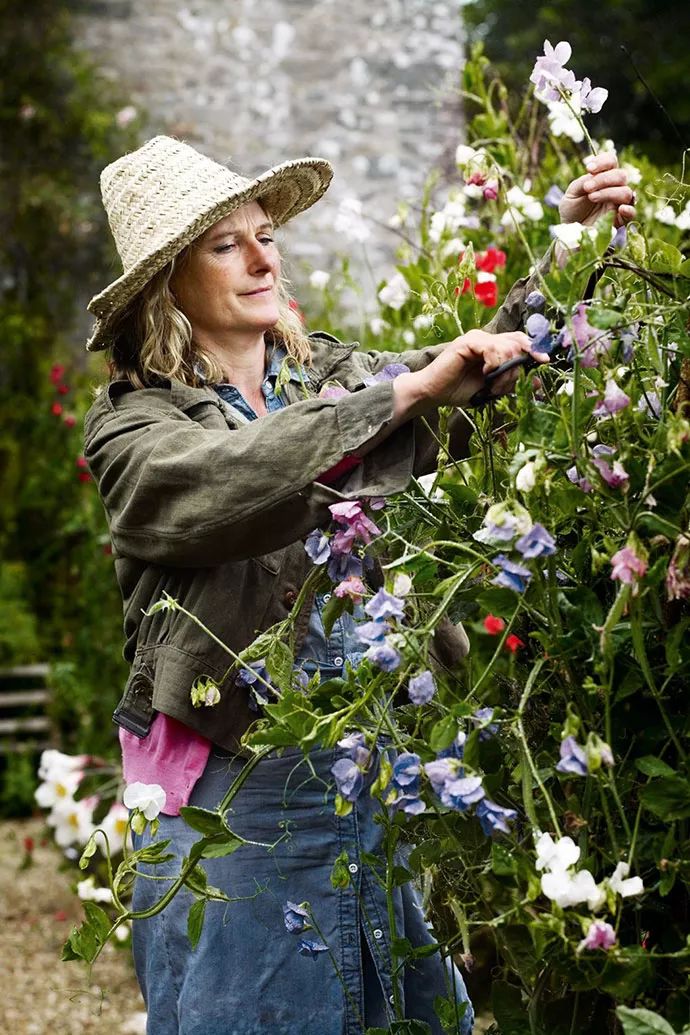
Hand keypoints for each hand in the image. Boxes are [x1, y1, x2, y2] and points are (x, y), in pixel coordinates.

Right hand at [397, 330, 549, 413]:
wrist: (433, 393)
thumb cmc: (459, 390)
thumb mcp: (492, 388)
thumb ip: (511, 382)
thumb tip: (536, 383)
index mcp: (493, 347)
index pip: (520, 339)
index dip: (535, 348)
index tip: (545, 361)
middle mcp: (486, 338)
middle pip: (518, 340)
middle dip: (519, 363)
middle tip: (507, 383)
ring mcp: (476, 338)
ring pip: (507, 346)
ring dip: (505, 369)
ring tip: (493, 383)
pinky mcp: (467, 342)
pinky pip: (492, 347)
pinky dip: (494, 363)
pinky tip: (485, 373)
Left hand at [559, 151, 635, 228]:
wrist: (570, 230)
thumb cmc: (572, 209)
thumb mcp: (571, 194)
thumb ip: (582, 182)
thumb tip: (593, 176)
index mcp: (603, 177)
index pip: (611, 162)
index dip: (603, 162)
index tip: (588, 168)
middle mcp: (614, 188)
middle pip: (621, 175)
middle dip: (603, 179)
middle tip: (587, 188)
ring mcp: (618, 203)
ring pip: (625, 192)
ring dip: (608, 192)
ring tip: (592, 197)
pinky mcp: (619, 220)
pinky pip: (632, 213)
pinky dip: (629, 209)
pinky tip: (621, 209)